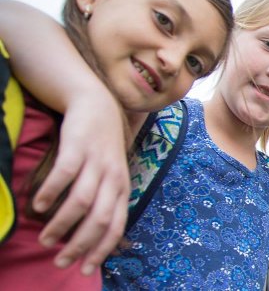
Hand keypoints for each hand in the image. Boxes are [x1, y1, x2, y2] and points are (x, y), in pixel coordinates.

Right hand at [34, 92, 128, 275]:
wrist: (97, 106)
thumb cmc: (100, 149)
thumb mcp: (110, 176)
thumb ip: (104, 201)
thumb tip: (91, 236)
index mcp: (122, 188)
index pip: (116, 226)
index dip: (101, 250)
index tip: (84, 270)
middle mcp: (113, 178)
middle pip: (100, 219)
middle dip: (80, 245)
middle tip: (61, 261)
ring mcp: (97, 162)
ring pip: (82, 201)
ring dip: (62, 224)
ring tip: (45, 239)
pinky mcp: (79, 147)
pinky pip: (66, 174)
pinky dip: (52, 192)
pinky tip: (38, 205)